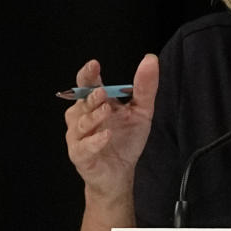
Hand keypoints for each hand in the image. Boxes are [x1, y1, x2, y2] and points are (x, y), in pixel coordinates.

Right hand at [64, 55, 158, 202]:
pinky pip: (84, 146)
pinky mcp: (80, 155)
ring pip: (80, 123)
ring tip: (106, 111)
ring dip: (93, 117)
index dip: (88, 74)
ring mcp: (78, 136)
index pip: (87, 83)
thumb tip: (151, 59)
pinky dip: (95, 141)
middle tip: (102, 92)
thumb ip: (145, 87)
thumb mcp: (141, 111)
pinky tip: (106, 135)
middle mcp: (82, 116)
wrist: (120, 172)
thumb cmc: (126, 139)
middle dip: (91, 96)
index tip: (94, 65)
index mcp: (95, 102)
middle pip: (82, 101)